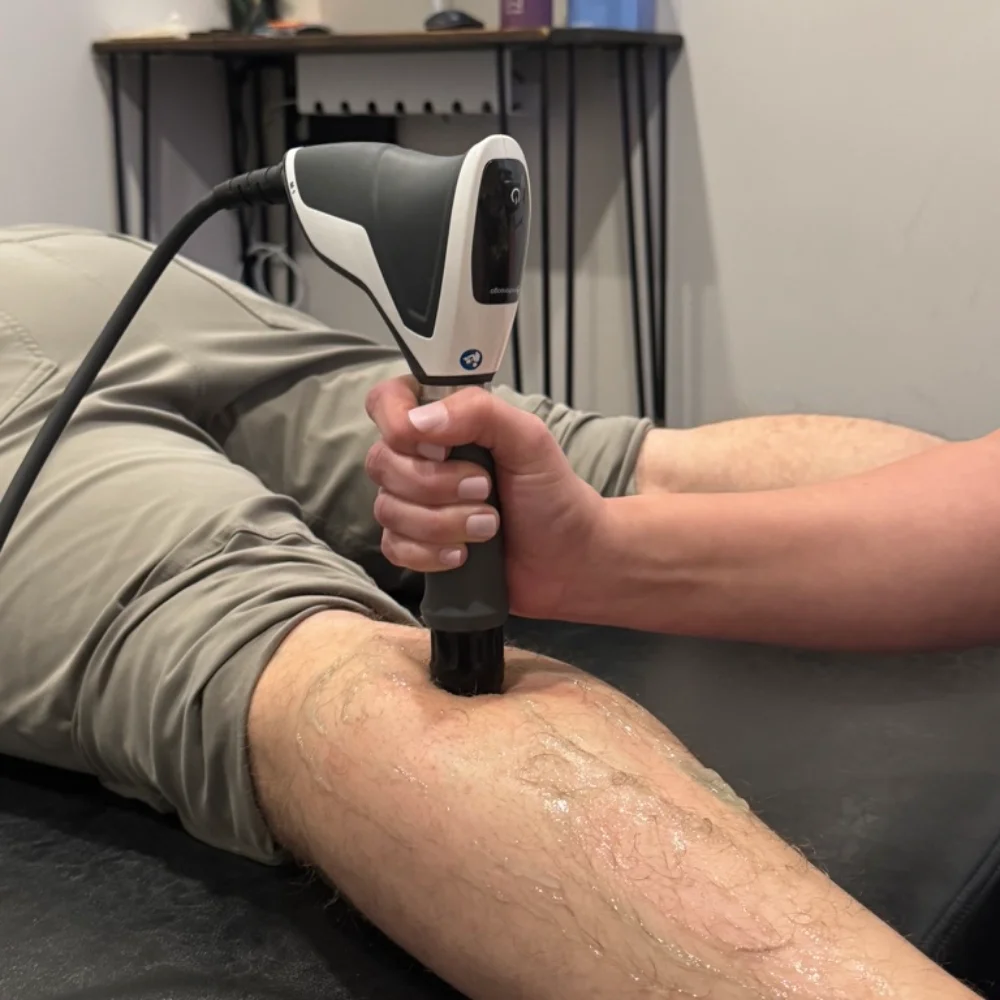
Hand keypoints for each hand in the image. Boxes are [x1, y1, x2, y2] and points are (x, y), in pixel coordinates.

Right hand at [364, 377, 606, 620]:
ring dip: (443, 523)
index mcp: (444, 421)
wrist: (568, 559)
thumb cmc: (552, 494)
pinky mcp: (416, 546)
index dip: (398, 425)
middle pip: (382, 462)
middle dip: (437, 485)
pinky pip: (394, 548)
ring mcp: (415, 504)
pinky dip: (430, 554)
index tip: (439, 448)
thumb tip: (420, 421)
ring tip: (489, 526)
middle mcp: (421, 458)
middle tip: (486, 490)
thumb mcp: (529, 439)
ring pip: (388, 510)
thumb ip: (481, 412)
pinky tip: (463, 555)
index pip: (386, 402)